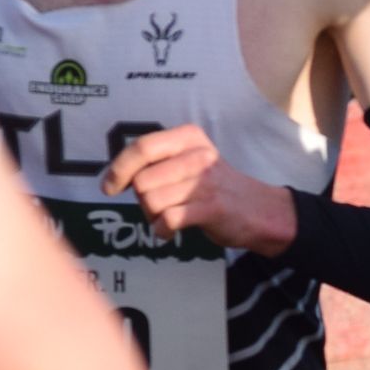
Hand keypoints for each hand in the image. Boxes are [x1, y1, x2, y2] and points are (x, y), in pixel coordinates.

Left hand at [102, 126, 297, 253]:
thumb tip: (113, 176)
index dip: (119, 168)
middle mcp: (197, 154)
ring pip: (151, 202)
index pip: (142, 147)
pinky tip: (170, 231)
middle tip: (160, 207)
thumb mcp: (189, 161)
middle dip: (142, 200)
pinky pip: (168, 219)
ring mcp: (206, 181)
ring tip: (170, 217)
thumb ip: (157, 162)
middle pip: (142, 180)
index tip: (109, 186)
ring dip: (153, 217)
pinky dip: (162, 230)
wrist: (260, 211)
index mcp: (188, 138)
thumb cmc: (215, 188)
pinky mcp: (212, 207)